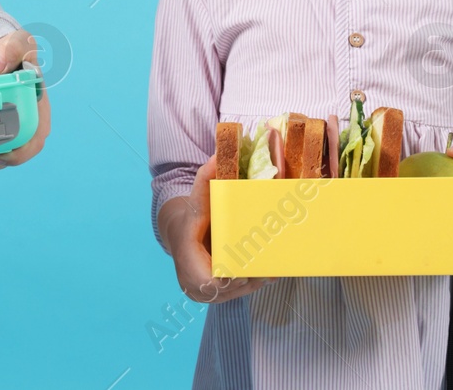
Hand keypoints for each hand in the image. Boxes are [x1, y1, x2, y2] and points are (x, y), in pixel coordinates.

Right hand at [158, 156, 276, 304]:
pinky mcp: (214, 296)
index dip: (230, 279)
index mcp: (188, 260)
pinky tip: (269, 273)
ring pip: (236, 294)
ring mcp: (203, 294)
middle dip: (251, 279)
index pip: (210, 282)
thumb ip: (204, 179)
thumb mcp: (196, 197)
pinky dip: (253, 284)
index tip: (247, 269)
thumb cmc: (191, 216)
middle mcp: (194, 284)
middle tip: (271, 267)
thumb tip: (217, 156)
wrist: (179, 234)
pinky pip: (237, 294)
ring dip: (255, 282)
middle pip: (229, 290)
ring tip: (274, 269)